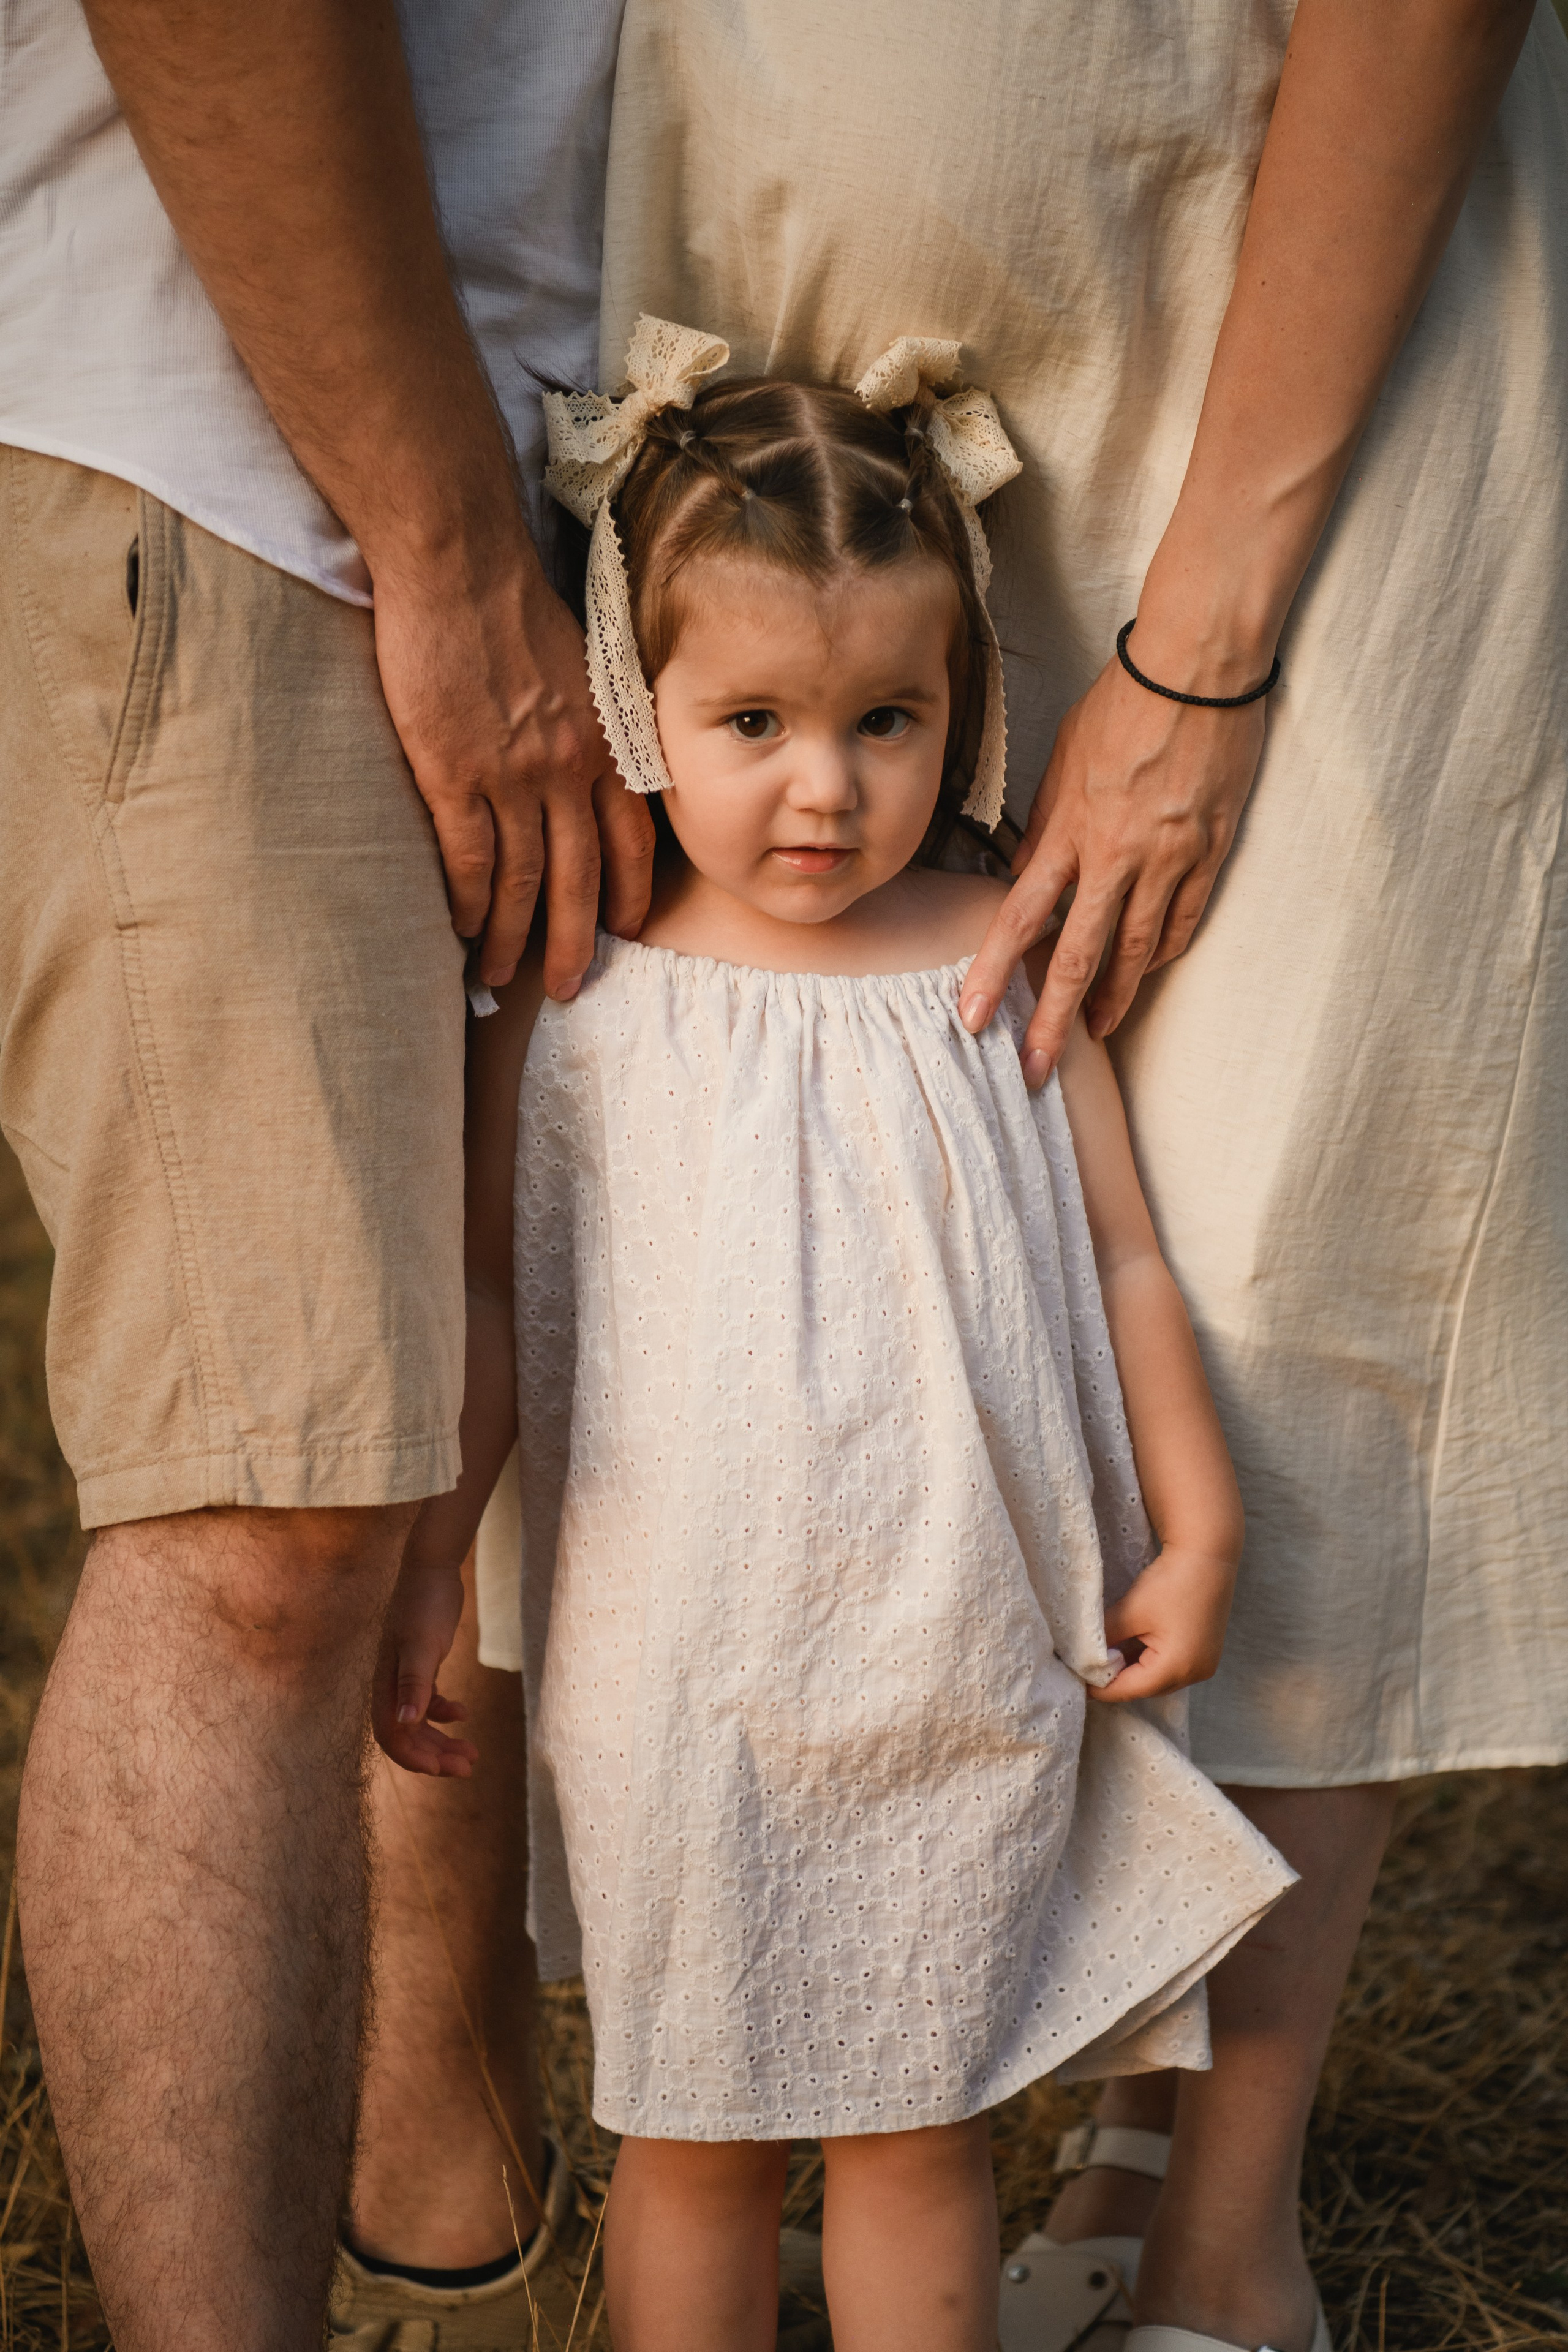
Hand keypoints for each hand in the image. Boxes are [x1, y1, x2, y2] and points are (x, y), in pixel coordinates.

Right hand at [372, 527, 655, 998]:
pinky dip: (469, 900)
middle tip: (567, 986)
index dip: (629, 894)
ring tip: (500, 973)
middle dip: (574, 941)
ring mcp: (509, 773)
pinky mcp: (452, 770)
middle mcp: (566, 768)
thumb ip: (592, 728)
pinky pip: (468, 856)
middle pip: (578, 877)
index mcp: (603, 744)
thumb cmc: (514, 609)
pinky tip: (464, 928)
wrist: (459, 566)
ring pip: (521, 879)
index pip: (630, 839)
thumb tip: (586, 771)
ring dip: (512, 935)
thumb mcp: (584, 670)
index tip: (624, 932)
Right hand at [373, 1550, 478, 1776]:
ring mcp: (406, 1676)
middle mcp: (391, 1685)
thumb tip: (405, 1724)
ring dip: (443, 1740)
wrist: (432, 1568)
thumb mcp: (423, 1645)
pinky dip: (445, 1713)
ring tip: (473, 1754)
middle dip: (435, 1755)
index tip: (443, 1769)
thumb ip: (414, 1684)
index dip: (413, 1757)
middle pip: (408, 1734)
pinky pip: (428, 1701)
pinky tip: (464, 1714)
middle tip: (468, 1767)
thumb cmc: (425, 1604)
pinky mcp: (422, 1665)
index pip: (390, 1735)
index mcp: (384, 1684)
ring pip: (420, 1722)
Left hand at [959, 651, 1264, 1082]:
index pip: (1021, 916)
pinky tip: (1145, 973)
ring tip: (1094, 1034)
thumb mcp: (1064, 760)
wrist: (1200, 670)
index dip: (994, 972)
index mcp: (1069, 829)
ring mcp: (1168, 859)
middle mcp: (1116, 854)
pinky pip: (1183, 920)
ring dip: (1112, 999)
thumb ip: (1044, 825)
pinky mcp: (1210, 853)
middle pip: (1077, 954)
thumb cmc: (1124, 703)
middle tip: (1034, 1069)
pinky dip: (1160, 952)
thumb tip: (1022, 876)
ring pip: (1135, 950)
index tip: (973, 1018)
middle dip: (1053, 1020)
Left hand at [1089, 1545, 1237, 1703]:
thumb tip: (1083, 1655)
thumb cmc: (1170, 1582)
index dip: (1101, 1687)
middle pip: (1146, 1687)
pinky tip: (1129, 1646)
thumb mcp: (1130, 1611)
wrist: (1208, 1555)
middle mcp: (1195, 1673)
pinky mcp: (1205, 1652)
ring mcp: (1203, 1664)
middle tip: (1087, 1670)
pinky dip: (1149, 1660)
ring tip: (1105, 1657)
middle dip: (1117, 1679)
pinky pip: (1171, 1665)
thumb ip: (1104, 1638)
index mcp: (1176, 1667)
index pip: (1130, 1688)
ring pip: (1158, 1677)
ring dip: (1133, 1669)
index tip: (1077, 1686)